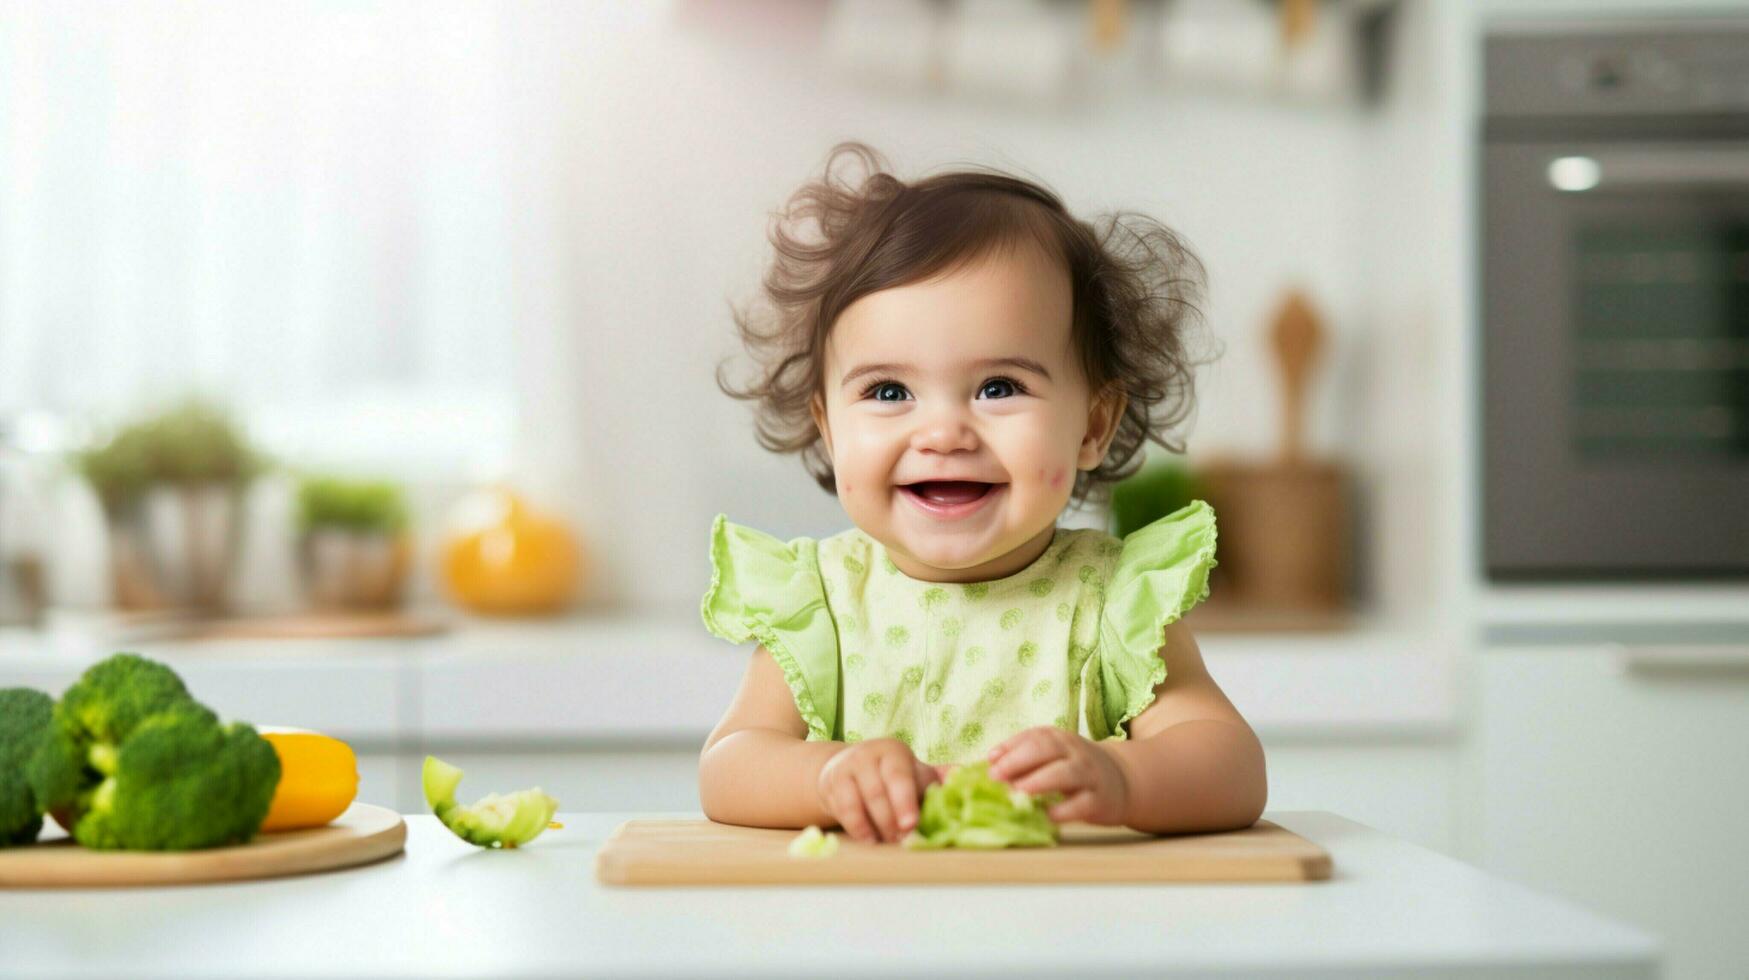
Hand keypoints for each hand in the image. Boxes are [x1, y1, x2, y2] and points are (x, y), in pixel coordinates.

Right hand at [816, 738, 940, 843]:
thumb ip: (940, 779)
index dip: (905, 800)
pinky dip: (857, 829)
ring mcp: (846, 767)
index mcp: (894, 751)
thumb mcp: (915, 774)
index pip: (898, 775)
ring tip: (888, 843)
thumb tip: (964, 777)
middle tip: (903, 842)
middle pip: (877, 791)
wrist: (851, 768)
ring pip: (857, 801)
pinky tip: (870, 840)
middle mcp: (868, 754)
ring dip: (874, 827)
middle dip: (891, 821)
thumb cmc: (894, 777)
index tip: (911, 824)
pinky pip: (842, 810)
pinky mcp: (831, 783)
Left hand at [987, 726, 1129, 825]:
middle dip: (1019, 760)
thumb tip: (983, 766)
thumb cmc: (1073, 769)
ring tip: (1019, 791)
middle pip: (1047, 748)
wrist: (1121, 781)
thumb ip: (1020, 759)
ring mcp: (1089, 775)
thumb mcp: (1050, 757)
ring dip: (1040, 780)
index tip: (989, 760)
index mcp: (1058, 739)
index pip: (1033, 736)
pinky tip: (1048, 815)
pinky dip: (1065, 809)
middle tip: (996, 776)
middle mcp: (1074, 752)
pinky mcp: (1100, 800)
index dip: (1010, 747)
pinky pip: (1082, 803)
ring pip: (1066, 773)